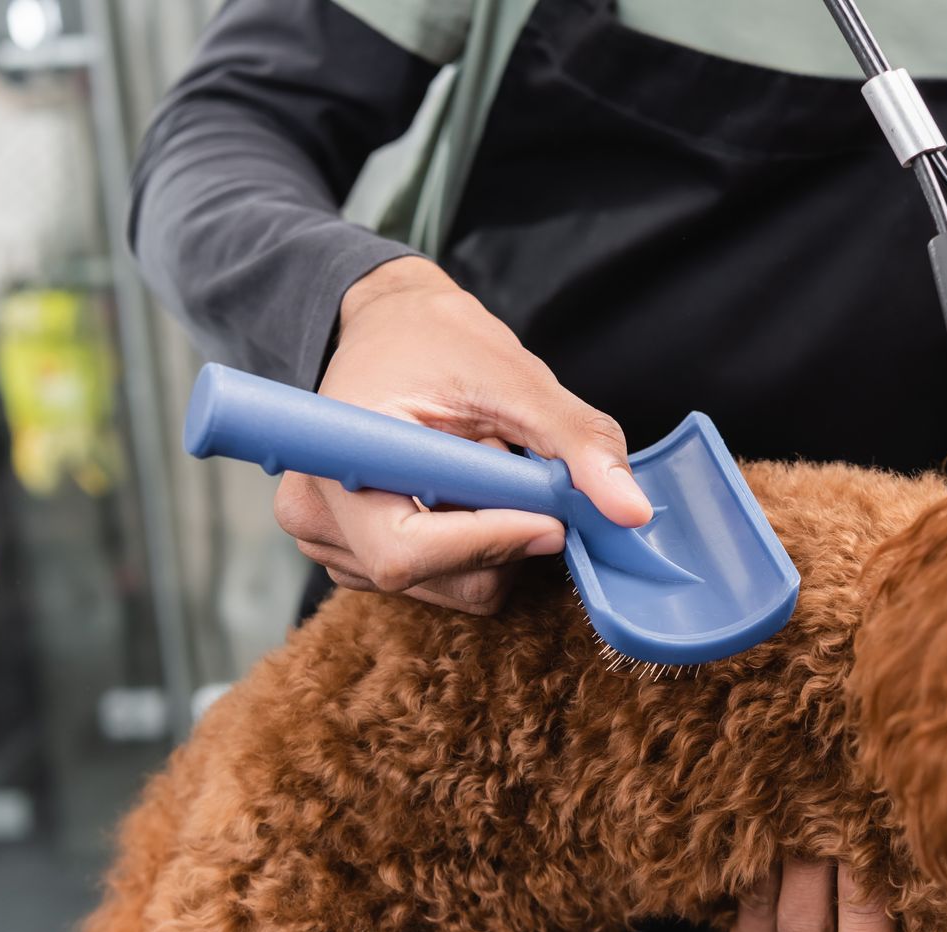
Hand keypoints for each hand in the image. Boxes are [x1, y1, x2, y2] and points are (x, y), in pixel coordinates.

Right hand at [276, 257, 654, 612]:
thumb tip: (630, 511)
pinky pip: (446, 583)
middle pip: (439, 577)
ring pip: (452, 587)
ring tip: (482, 465)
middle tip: (519, 467)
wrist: (391, 329)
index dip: (491, 542)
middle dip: (505, 534)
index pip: (409, 549)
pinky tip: (468, 492)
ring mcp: (331, 545)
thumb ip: (576, 441)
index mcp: (338, 454)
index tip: (553, 517)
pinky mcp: (358, 562)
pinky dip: (480, 546)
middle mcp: (317, 513)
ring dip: (495, 538)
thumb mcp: (516, 377)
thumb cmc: (439, 342)